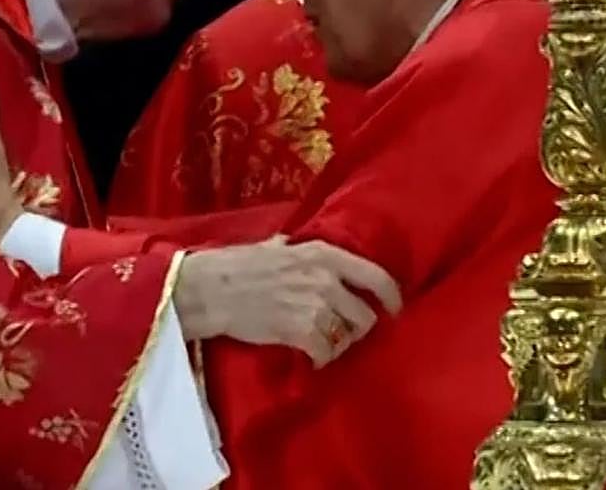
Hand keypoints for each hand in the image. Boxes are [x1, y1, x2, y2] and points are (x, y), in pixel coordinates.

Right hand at [173, 235, 401, 366]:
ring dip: (338, 345)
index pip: (375, 276)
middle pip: (365, 315)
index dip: (391, 297)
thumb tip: (296, 246)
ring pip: (348, 337)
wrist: (211, 289)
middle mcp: (326, 279)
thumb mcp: (274, 246)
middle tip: (342, 333)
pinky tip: (310, 357)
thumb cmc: (237, 265)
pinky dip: (321, 360)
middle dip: (357, 329)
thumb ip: (296, 248)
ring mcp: (316, 307)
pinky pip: (327, 354)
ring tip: (322, 344)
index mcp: (323, 254)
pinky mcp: (302, 333)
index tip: (394, 310)